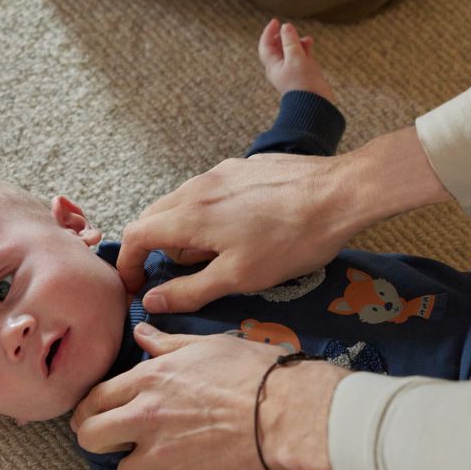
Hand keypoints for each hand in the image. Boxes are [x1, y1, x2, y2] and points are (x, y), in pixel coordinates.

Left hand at [71, 325, 341, 469]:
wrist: (292, 414)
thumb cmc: (257, 373)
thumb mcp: (208, 347)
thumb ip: (167, 345)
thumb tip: (141, 333)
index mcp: (150, 380)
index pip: (94, 399)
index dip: (91, 411)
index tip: (98, 419)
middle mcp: (147, 417)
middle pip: (91, 438)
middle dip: (101, 442)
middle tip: (122, 445)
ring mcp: (163, 456)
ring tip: (166, 466)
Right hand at [116, 151, 361, 311]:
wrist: (341, 194)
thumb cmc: (292, 240)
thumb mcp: (238, 277)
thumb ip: (190, 291)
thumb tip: (152, 301)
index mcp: (189, 215)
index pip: (136, 235)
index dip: (129, 265)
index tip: (137, 287)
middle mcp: (197, 188)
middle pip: (154, 217)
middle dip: (154, 249)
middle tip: (174, 277)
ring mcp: (220, 173)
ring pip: (181, 203)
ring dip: (181, 232)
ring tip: (212, 258)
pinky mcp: (243, 168)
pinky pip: (209, 193)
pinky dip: (205, 215)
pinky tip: (238, 232)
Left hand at [258, 19, 333, 100]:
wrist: (315, 103)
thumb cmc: (302, 82)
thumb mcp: (295, 57)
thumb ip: (290, 41)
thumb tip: (286, 27)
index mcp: (273, 66)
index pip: (266, 46)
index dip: (269, 32)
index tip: (276, 21)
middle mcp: (280, 68)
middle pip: (278, 47)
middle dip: (285, 36)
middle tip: (292, 30)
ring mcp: (292, 70)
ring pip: (291, 50)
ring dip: (297, 42)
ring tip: (306, 40)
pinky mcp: (303, 73)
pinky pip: (301, 56)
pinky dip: (304, 48)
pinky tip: (310, 43)